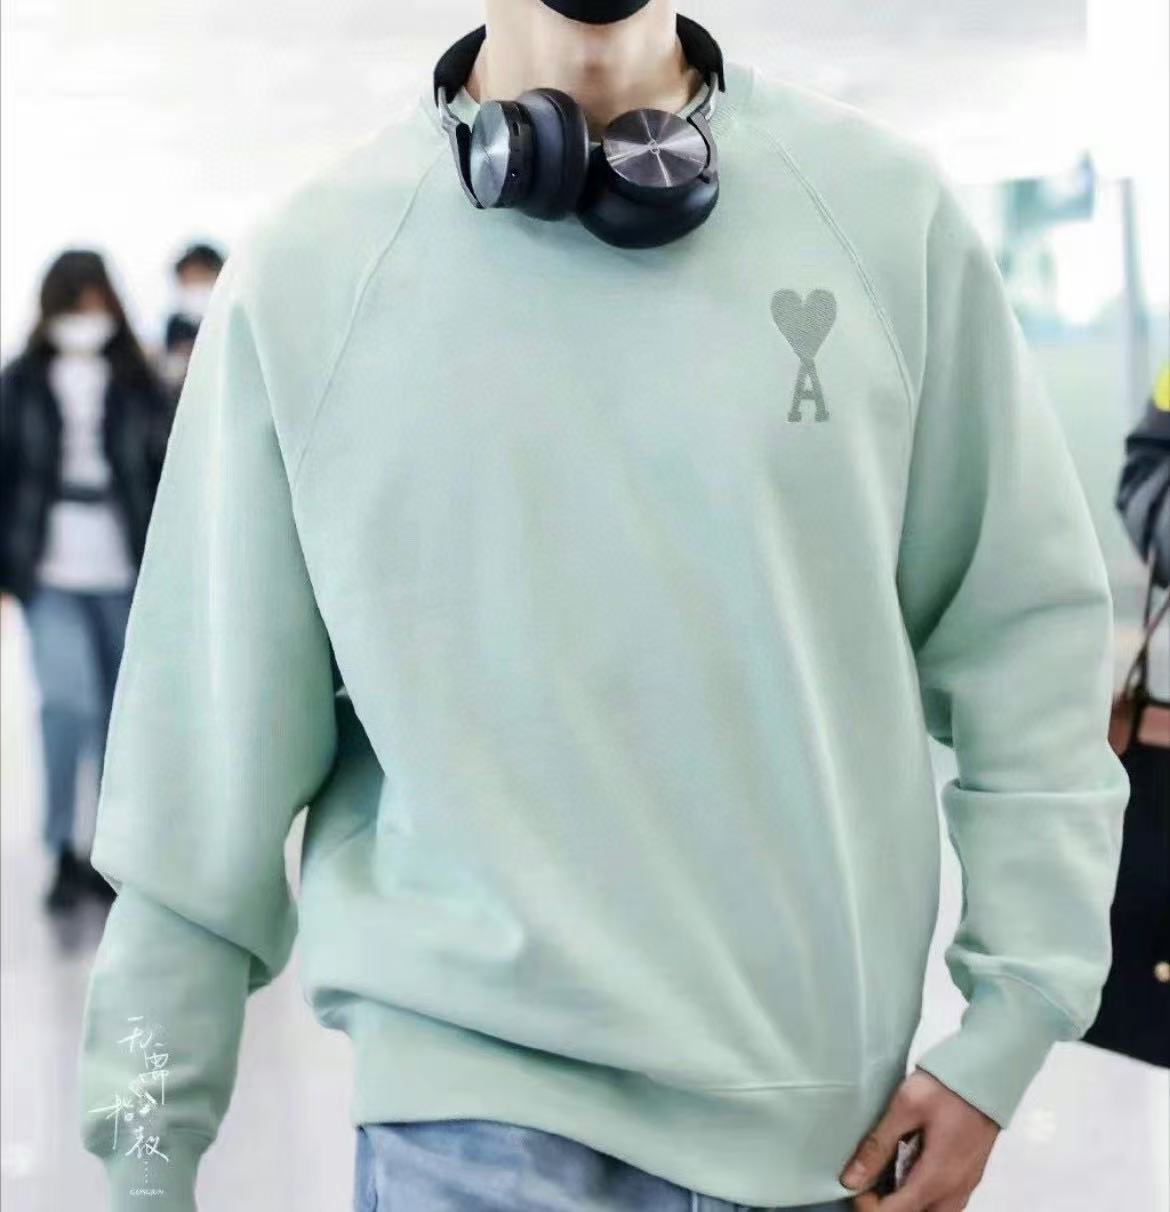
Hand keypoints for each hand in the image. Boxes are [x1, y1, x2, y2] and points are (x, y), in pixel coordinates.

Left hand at [840, 1067, 999, 1210]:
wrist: (988, 1073)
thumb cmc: (946, 1087)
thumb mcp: (905, 1107)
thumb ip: (878, 1145)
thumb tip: (852, 1179)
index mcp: (936, 1178)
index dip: (869, 1206)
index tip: (855, 1183)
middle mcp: (955, 1191)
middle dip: (888, 1206)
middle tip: (869, 1181)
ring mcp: (966, 1185)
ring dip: (907, 1201)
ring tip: (887, 1175)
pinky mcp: (970, 1175)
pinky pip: (945, 1202)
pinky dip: (923, 1195)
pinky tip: (909, 1169)